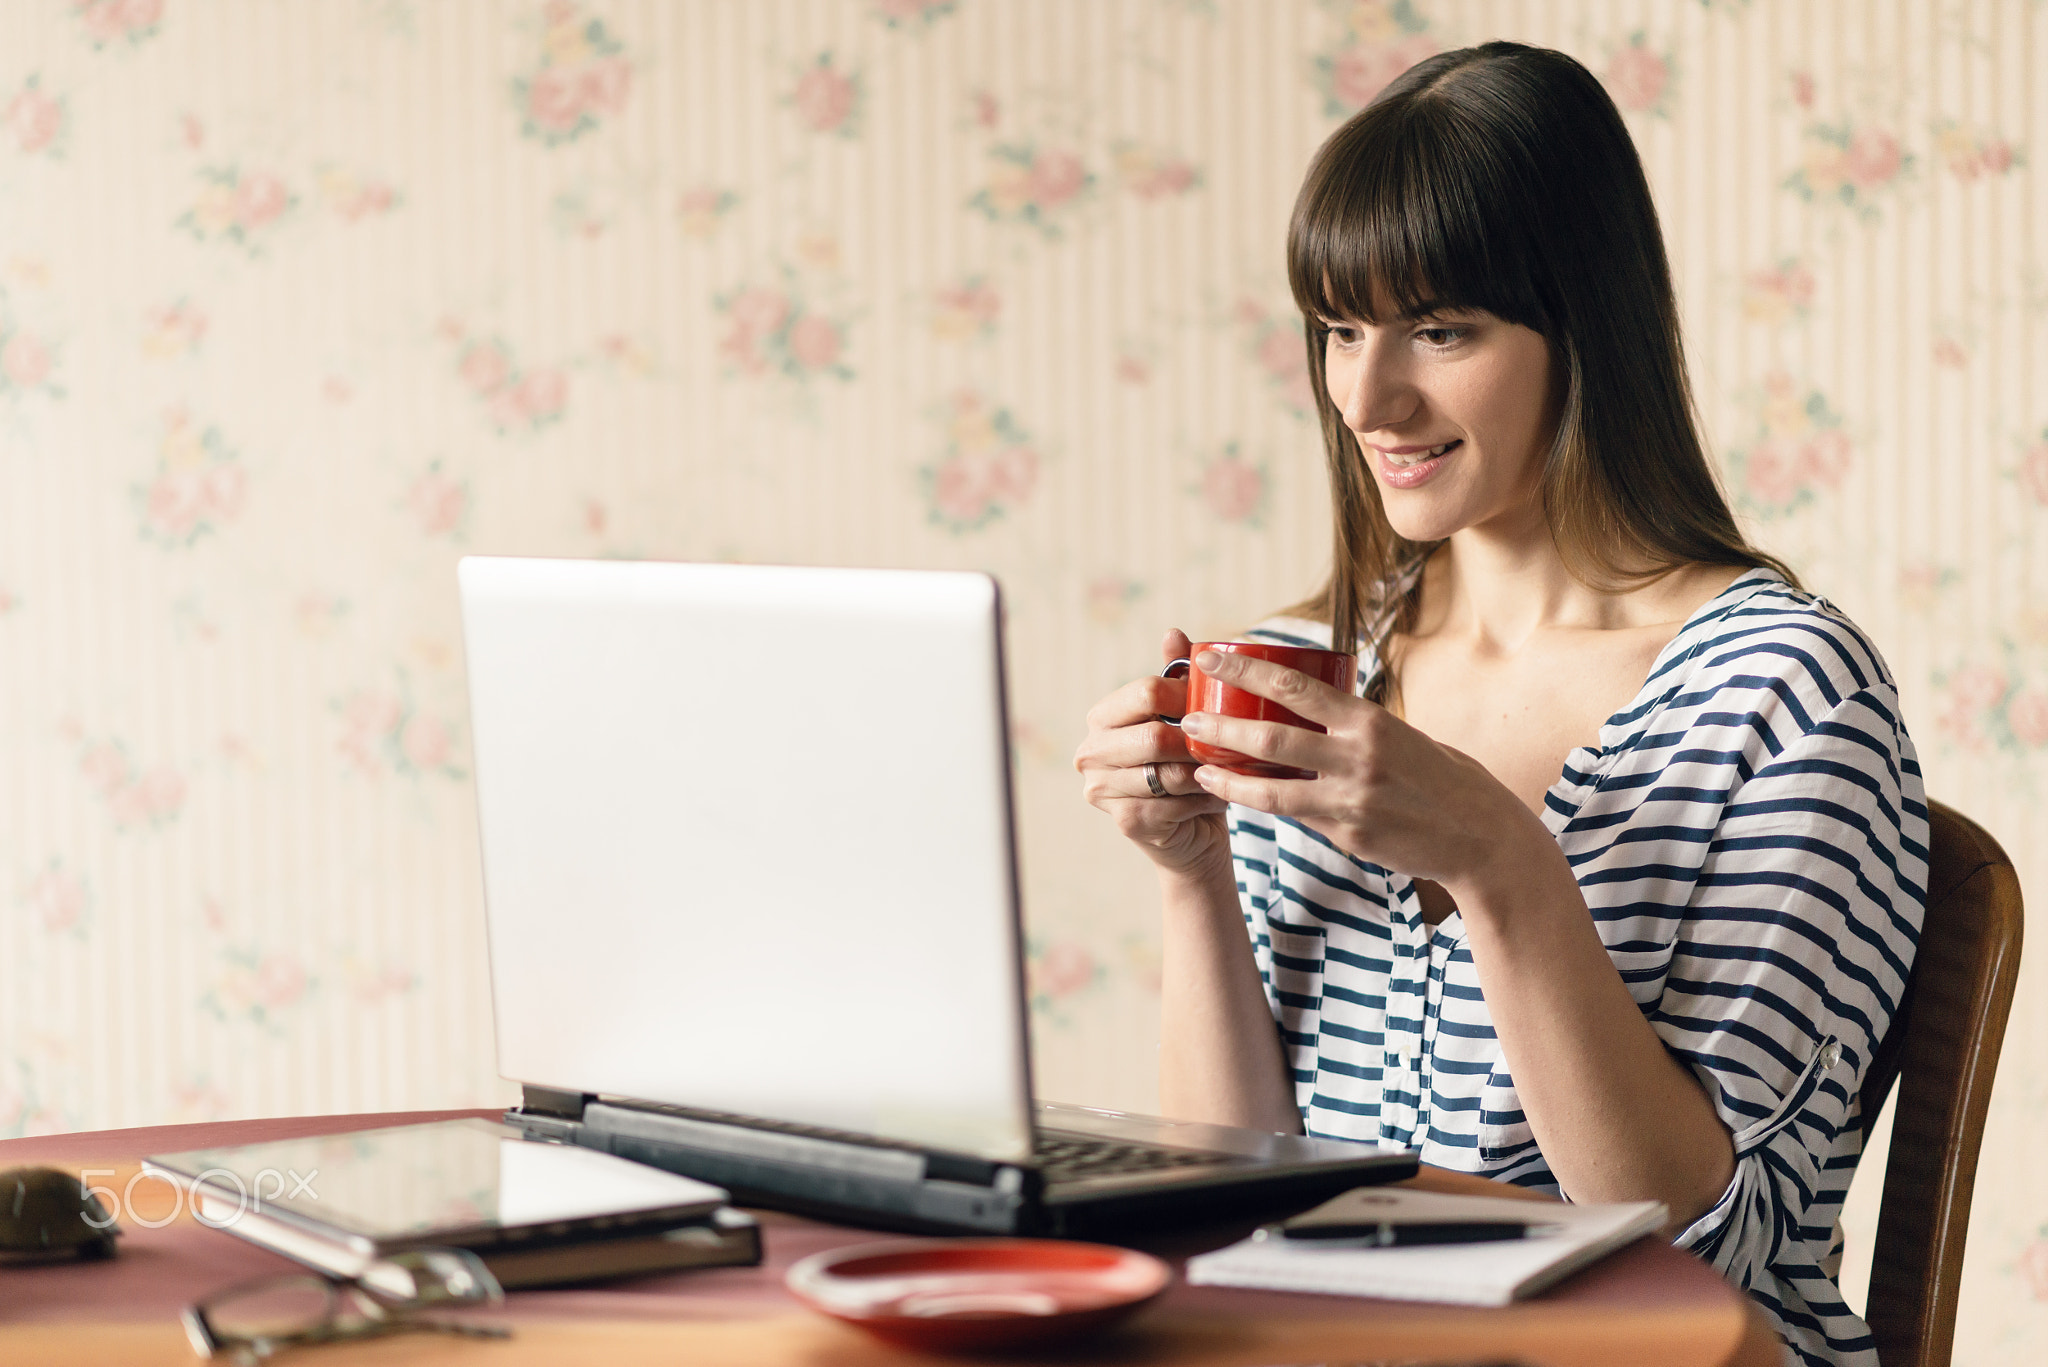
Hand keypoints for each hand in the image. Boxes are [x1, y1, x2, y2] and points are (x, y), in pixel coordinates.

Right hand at [1074, 629, 1231, 875]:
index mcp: (1102, 717)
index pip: (1146, 691)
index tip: (1214, 705)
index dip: (1186, 696)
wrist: (1191, 830)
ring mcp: (1101, 789)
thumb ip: (1175, 675)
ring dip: (1204, 773)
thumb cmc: (1187, 765)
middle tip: (1226, 744)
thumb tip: (1173, 633)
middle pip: (1155, 735)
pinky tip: (1216, 796)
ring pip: (1168, 772)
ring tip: (1225, 770)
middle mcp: (1091, 752)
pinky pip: (1174, 803)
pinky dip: (1203, 799)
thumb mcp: (1183, 717)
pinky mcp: (1124, 820)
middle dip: (1197, 741)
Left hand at [1176, 648, 1545, 893]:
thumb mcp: (1403, 736)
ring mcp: (1350, 799)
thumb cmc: (1440, 777)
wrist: (1480, 836)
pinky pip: (1292, 816)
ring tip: (1195, 765)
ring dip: (1227, 774)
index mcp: (1369, 720)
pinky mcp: (1347, 834)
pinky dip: (1257, 802)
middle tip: (1188, 718)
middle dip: (1223, 726)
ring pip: (1271, 787)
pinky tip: (1231, 793)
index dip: (1246, 668)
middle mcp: (1357, 755)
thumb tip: (1311, 710)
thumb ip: (1355, 727)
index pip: (1295, 685)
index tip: (1209, 657)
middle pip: (1272, 735)